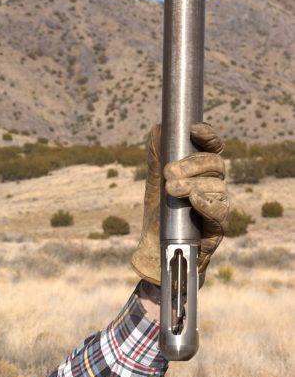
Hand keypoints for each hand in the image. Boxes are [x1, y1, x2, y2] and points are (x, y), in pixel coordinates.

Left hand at [131, 123, 228, 285]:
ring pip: (217, 185)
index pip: (213, 147)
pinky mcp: (218, 227)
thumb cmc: (159, 213)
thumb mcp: (155, 180)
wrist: (155, 249)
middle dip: (191, 164)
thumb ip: (158, 154)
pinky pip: (220, 210)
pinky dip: (208, 202)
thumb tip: (159, 127)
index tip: (193, 130)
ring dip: (193, 184)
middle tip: (168, 173)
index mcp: (201, 171)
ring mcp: (218, 205)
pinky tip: (195, 199)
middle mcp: (213, 185)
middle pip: (215, 164)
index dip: (207, 136)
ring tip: (171, 190)